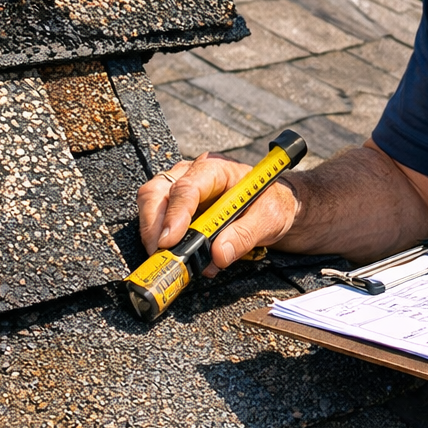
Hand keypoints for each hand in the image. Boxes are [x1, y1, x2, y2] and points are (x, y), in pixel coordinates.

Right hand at [136, 154, 299, 274]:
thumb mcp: (269, 218)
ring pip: (151, 204)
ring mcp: (181, 189)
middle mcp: (193, 174)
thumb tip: (219, 253)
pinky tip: (178, 256)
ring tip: (167, 258)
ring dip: (153, 233)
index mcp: (217, 169)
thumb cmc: (272, 204)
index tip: (171, 240)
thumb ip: (245, 235)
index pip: (188, 186)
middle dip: (154, 224)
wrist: (275, 209)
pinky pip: (158, 221)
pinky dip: (161, 241)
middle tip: (160, 253)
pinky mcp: (177, 208)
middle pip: (158, 191)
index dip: (176, 214)